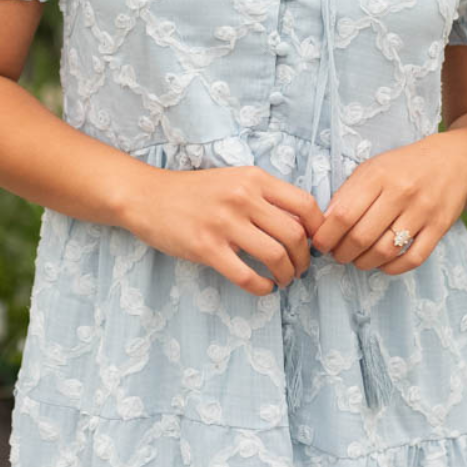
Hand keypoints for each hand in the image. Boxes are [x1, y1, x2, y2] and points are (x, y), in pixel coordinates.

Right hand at [129, 166, 325, 296]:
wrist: (147, 196)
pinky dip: (262, 287)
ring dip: (287, 274)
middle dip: (304, 258)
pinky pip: (246, 275)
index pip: (305, 204)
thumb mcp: (234, 180)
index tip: (316, 243)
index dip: (319, 229)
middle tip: (301, 268)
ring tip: (284, 279)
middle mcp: (242, 198)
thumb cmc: (194, 191)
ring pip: (275, 256)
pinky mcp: (206, 247)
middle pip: (294, 234)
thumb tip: (301, 224)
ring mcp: (223, 223)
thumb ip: (264, 196)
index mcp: (254, 178)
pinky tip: (264, 287)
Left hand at [311, 133, 466, 272]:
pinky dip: (392, 268)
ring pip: (385, 251)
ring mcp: (423, 211)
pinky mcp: (440, 227)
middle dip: (342, 253)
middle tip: (338, 254)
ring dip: (364, 263)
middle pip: (361, 237)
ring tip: (357, 259)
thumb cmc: (403, 167)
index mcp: (378, 175)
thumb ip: (348, 193)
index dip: (326, 236)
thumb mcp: (372, 168)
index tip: (321, 243)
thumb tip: (324, 226)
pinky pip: (413, 258)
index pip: (343, 214)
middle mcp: (401, 192)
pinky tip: (382, 263)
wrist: (452, 160)